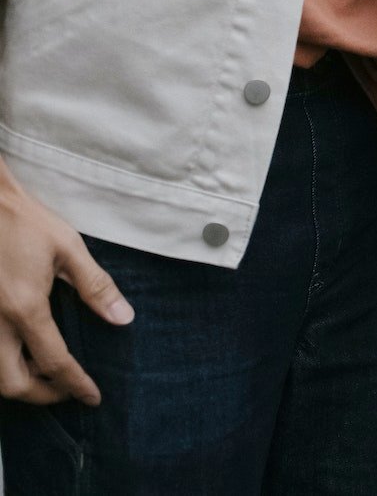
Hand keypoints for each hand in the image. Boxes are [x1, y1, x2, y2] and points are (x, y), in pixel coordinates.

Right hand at [0, 177, 132, 405]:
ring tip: (46, 371)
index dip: (75, 385)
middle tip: (66, 390)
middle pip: (12, 383)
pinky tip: (21, 350)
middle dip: (41, 395)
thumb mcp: (67, 247)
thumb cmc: (21, 221)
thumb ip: (95, 286)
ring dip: (19, 382)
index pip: (55, 362)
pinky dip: (3, 362)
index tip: (91, 396)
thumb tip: (123, 318)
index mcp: (24, 307)